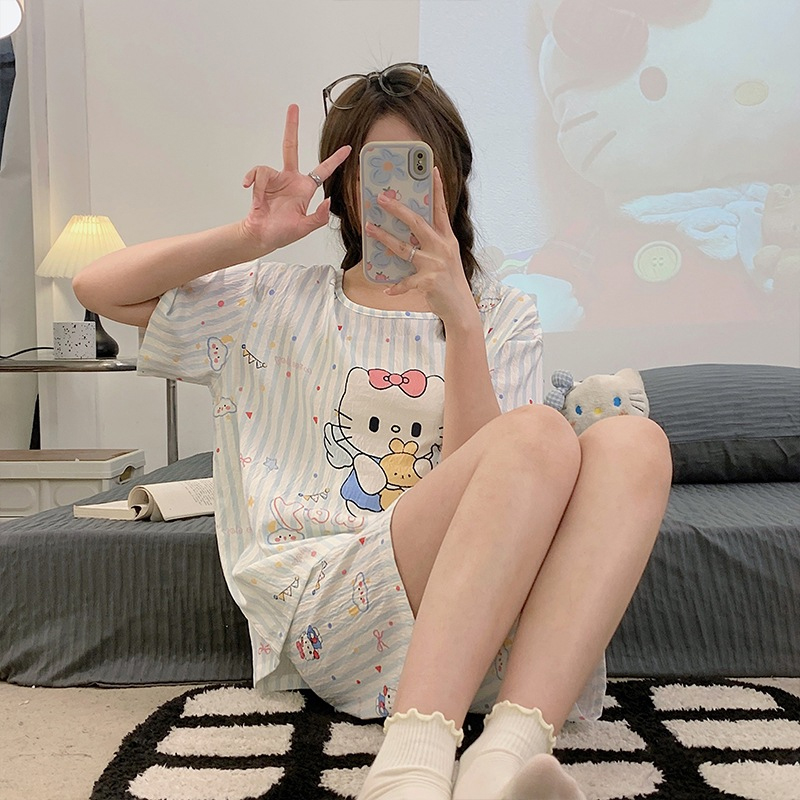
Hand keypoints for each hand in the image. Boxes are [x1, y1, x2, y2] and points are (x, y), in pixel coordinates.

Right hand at [241, 104, 349, 252]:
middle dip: (291, 127)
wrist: (261, 236)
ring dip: (261, 185)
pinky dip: (254, 184)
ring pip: (266, 168)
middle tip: (293, 107)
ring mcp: (275, 179)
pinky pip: (257, 175)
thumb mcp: (304, 228)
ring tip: (259, 201)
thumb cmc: (282, 233)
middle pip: (290, 147)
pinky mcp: (261, 182)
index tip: (348, 148)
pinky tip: (251, 194)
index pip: (323, 170)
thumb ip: (318, 217)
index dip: (335, 159)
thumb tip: (328, 201)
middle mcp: (290, 180)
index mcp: (305, 189)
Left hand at [366, 167, 477, 326]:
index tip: (432, 169)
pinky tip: (387, 289)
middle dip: (397, 209)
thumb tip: (409, 232)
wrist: (460, 307)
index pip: (441, 209)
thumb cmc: (450, 281)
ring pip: (404, 248)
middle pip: (417, 223)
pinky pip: (405, 282)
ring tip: (369, 229)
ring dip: (384, 238)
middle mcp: (442, 248)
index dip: (437, 188)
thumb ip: (432, 243)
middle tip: (381, 198)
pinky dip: (395, 287)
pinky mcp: (428, 281)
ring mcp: (435, 264)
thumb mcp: (446, 257)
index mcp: (447, 239)